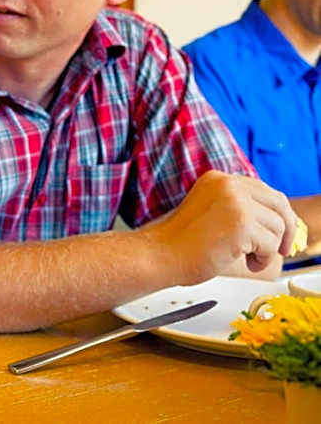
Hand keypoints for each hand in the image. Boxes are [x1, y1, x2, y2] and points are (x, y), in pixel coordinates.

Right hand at [143, 170, 298, 283]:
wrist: (159, 254)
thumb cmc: (180, 242)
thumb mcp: (210, 211)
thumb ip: (236, 206)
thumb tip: (273, 219)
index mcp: (219, 179)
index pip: (265, 191)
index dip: (277, 215)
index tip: (279, 232)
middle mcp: (228, 185)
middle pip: (279, 205)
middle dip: (285, 230)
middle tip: (281, 249)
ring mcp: (235, 202)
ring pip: (278, 227)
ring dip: (268, 248)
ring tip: (247, 258)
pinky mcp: (241, 223)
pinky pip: (271, 245)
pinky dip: (262, 260)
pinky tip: (246, 263)